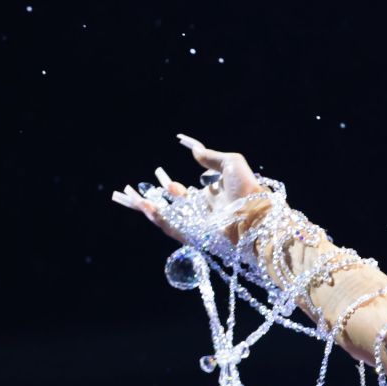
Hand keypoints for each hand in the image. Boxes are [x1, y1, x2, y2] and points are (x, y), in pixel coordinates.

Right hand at [109, 133, 264, 245]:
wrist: (258, 215)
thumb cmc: (249, 190)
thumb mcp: (231, 164)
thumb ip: (211, 157)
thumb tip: (194, 149)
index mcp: (208, 199)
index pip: (181, 194)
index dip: (167, 185)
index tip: (158, 174)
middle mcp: (200, 214)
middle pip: (167, 207)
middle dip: (147, 200)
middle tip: (128, 192)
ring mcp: (196, 226)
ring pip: (165, 219)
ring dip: (146, 209)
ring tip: (129, 198)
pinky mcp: (195, 236)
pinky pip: (172, 229)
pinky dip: (158, 218)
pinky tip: (145, 207)